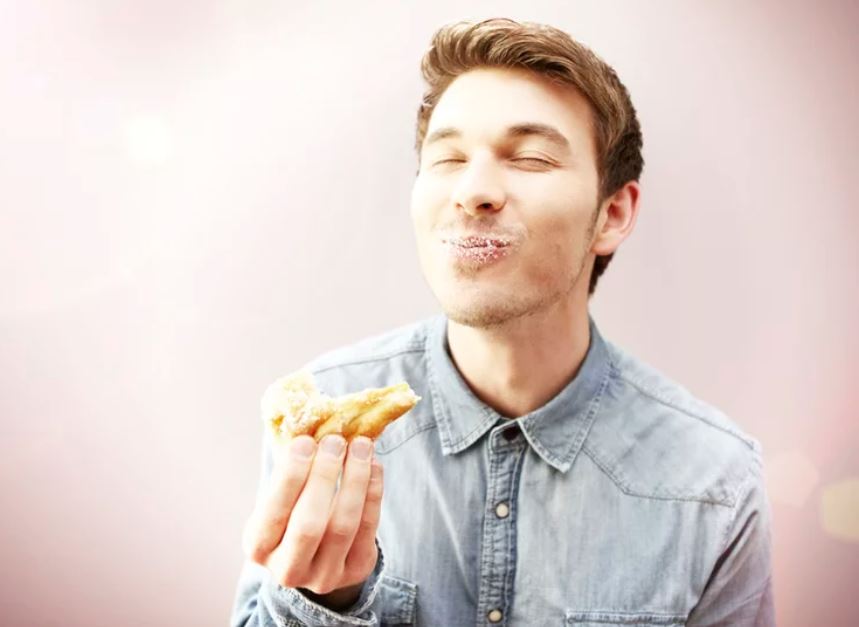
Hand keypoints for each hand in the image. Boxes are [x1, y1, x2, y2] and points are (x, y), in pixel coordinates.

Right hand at [242, 434, 383, 607]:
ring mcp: (323, 575)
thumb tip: (310, 423)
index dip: (290, 476)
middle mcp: (287, 568)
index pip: (273, 512)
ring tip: (361, 446)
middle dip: (324, 476)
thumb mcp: (280, 499)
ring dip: (354, 479)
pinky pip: (368, 528)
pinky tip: (373, 464)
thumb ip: (290, 470)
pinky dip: (372, 491)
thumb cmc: (292, 513)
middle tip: (336, 441)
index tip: (305, 441)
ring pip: (343, 526)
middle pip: (309, 524)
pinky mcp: (355, 571)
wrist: (315, 557)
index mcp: (258, 547)